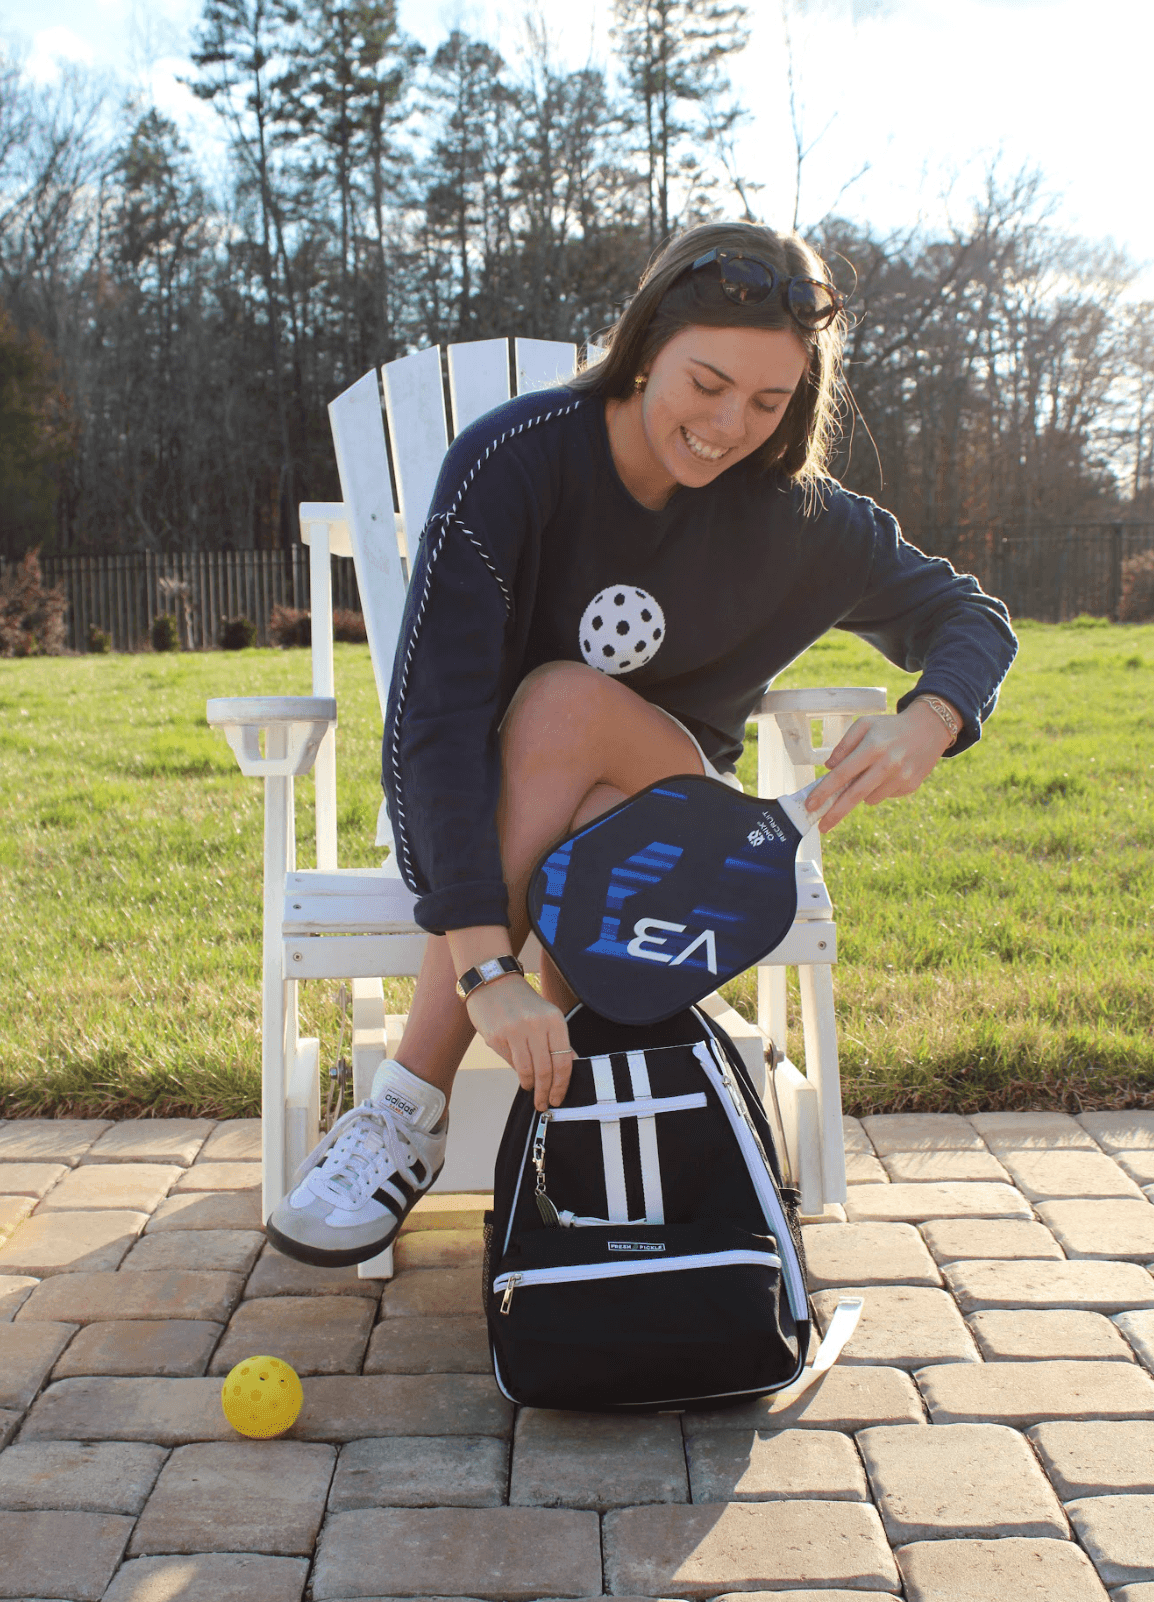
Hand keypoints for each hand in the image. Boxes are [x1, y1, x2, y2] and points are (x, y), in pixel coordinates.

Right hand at [464, 974, 573, 1111]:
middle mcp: (536, 1025)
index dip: (562, 1084)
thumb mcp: (547, 1015)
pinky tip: (519, 1071)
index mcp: (554, 1019)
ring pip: (527, 1070)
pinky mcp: (496, 1036)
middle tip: (543, 1104)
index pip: (563, 1060)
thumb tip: (570, 1068)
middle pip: (545, 1070)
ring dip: (530, 1085)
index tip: (559, 1098)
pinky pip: (509, 1062)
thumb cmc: (522, 1002)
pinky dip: (516, 1070)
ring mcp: (514, 1030)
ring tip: (530, 1089)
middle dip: (545, 1092)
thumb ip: (557, 1041)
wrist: (492, 981)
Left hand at [805, 700, 956, 832]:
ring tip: (873, 772)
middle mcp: (888, 763)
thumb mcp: (865, 724)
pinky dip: (880, 789)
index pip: (843, 773)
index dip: (824, 791)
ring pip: (869, 798)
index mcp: (873, 746)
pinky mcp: (911, 786)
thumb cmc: (890, 727)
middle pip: (855, 795)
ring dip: (862, 792)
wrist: (930, 728)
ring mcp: (902, 777)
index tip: (810, 805)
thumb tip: (829, 767)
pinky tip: (890, 772)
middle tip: (822, 827)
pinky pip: (885, 796)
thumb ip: (844, 745)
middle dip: (835, 813)